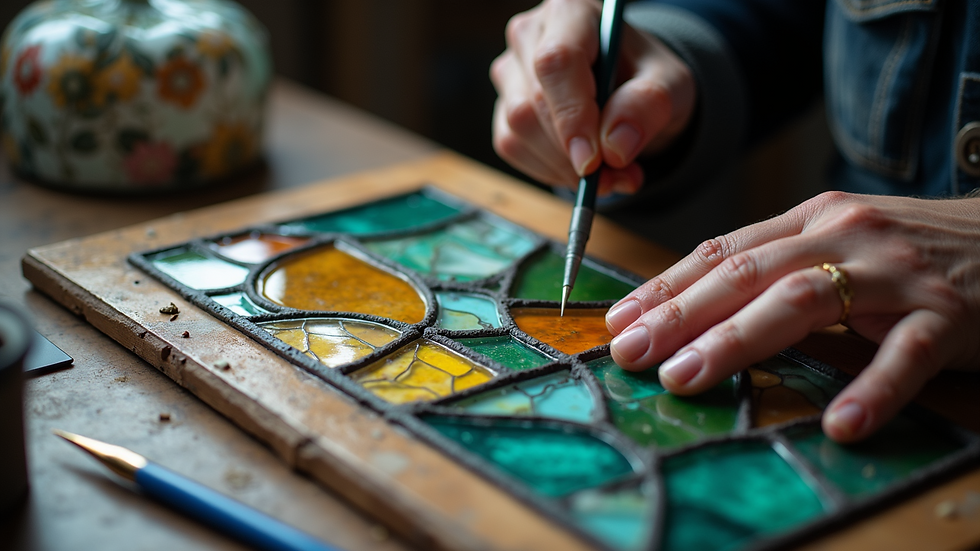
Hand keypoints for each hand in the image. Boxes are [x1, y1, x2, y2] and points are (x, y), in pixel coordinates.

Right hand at [490, 0, 695, 194]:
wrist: (632, 90)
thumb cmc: (648, 78)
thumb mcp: (670, 85)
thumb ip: (649, 106)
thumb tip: (614, 147)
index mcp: (572, 11)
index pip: (556, 62)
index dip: (572, 116)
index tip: (593, 161)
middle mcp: (530, 35)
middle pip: (532, 103)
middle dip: (574, 154)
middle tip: (619, 176)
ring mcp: (510, 73)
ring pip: (518, 131)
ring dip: (564, 168)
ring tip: (611, 173)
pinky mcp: (503, 108)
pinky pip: (513, 148)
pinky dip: (550, 171)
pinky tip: (581, 168)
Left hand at [605, 191, 979, 441]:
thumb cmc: (913, 250)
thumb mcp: (840, 241)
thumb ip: (779, 265)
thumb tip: (698, 305)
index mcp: (812, 219)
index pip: (723, 251)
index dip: (667, 286)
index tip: (620, 321)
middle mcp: (845, 235)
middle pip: (747, 274)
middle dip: (680, 316)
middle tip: (631, 353)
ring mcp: (896, 273)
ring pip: (803, 302)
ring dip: (737, 343)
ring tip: (687, 378)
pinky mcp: (950, 314)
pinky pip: (906, 354)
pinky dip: (873, 389)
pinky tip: (840, 424)